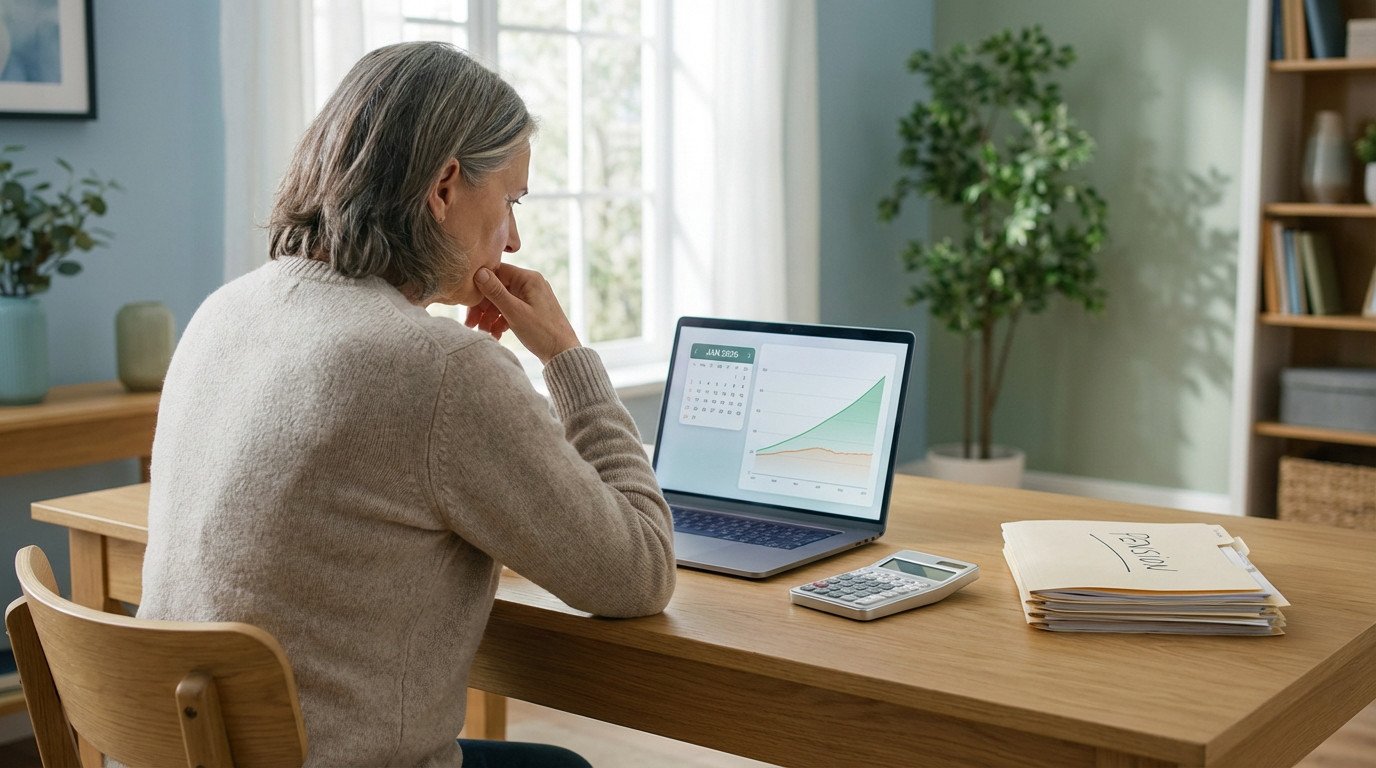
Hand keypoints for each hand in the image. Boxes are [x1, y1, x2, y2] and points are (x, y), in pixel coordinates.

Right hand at [465, 263, 580, 363]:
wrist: (563, 354)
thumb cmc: (543, 333)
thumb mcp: (515, 312)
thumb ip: (496, 292)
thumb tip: (479, 272)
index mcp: (529, 279)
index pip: (497, 272)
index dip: (481, 287)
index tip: (469, 303)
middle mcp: (531, 284)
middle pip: (498, 288)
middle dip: (483, 307)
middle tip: (470, 323)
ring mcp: (532, 298)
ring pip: (502, 302)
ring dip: (490, 317)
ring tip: (483, 333)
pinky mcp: (531, 311)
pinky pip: (510, 311)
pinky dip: (501, 322)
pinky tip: (496, 335)